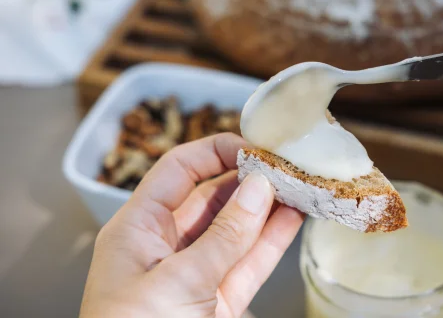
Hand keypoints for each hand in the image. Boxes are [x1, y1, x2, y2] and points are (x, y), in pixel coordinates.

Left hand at [80, 133, 304, 316]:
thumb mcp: (176, 284)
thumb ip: (223, 237)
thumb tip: (258, 188)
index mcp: (137, 231)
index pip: (177, 172)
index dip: (215, 152)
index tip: (254, 145)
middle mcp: (166, 247)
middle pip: (212, 198)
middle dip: (249, 179)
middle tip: (286, 165)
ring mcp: (196, 274)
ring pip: (236, 230)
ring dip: (268, 207)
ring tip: (299, 185)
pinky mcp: (219, 302)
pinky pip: (249, 262)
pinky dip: (272, 241)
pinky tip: (293, 219)